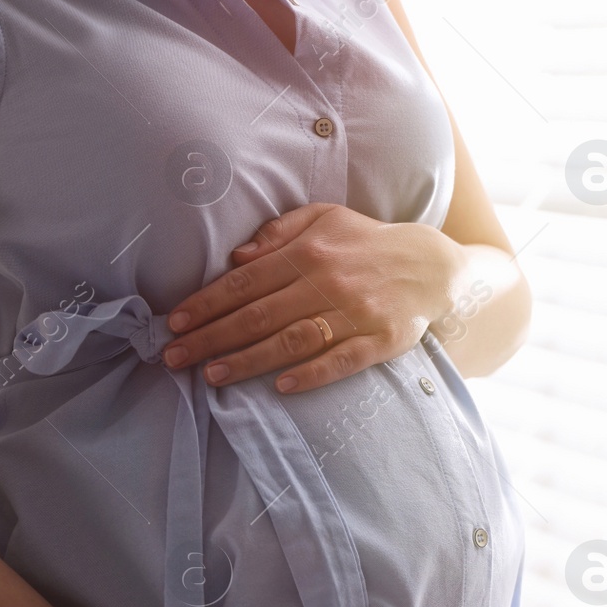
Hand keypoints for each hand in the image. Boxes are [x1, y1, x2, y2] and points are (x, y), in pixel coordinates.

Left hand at [161, 203, 462, 392]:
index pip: (245, 281)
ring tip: (212, 376)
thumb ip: (278, 232)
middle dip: (211, 337)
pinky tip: (281, 388)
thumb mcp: (324, 218)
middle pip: (259, 315)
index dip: (207, 303)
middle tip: (174, 357)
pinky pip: (342, 360)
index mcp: (308, 252)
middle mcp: (327, 282)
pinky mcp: (379, 341)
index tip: (174, 322)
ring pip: (292, 341)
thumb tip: (237, 256)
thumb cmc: (366, 242)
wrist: (431, 264)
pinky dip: (311, 375)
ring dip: (249, 360)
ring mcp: (354, 313)